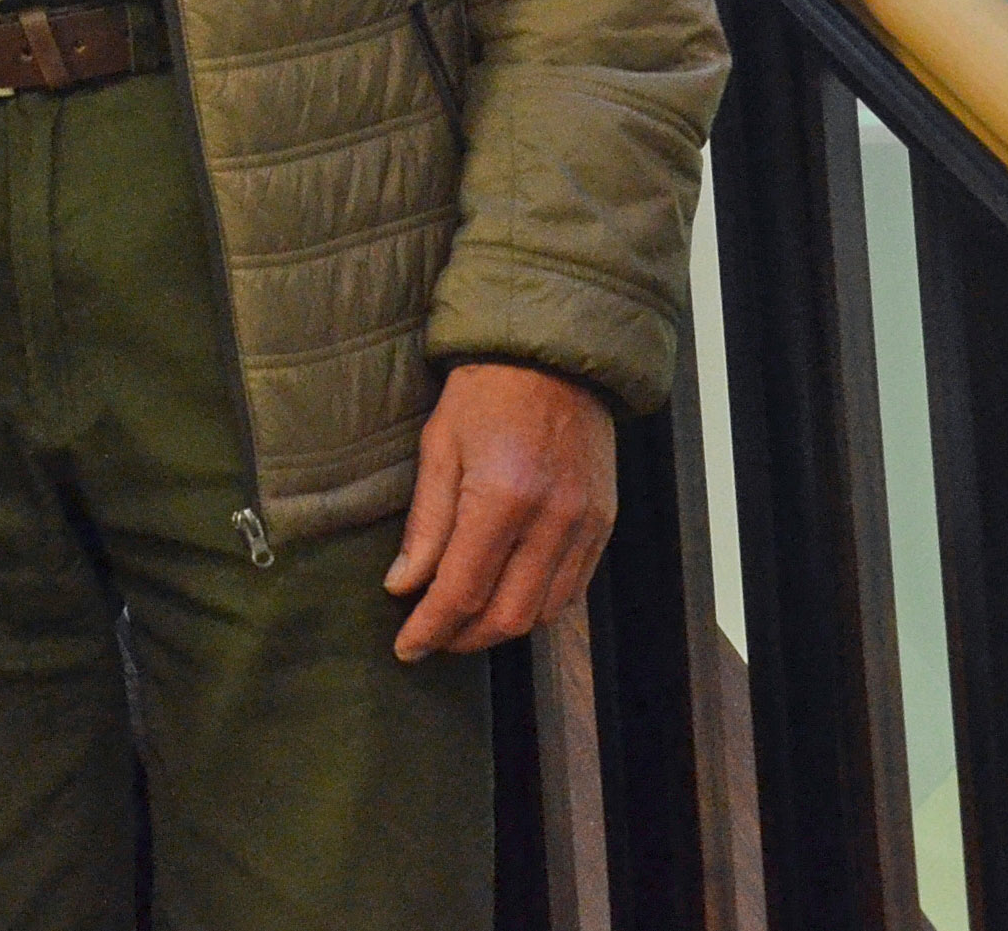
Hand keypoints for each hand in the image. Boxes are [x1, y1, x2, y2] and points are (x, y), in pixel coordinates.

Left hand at [386, 362, 617, 657]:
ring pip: (545, 611)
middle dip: (465, 638)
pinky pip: (573, 588)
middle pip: (509, 615)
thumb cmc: (485, 394)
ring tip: (463, 623)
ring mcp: (587, 525)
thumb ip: (426, 524)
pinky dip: (537, 605)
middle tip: (431, 639)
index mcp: (503, 497)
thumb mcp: (438, 446)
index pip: (462, 590)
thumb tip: (403, 586)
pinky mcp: (605, 524)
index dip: (431, 628)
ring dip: (501, 628)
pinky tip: (506, 597)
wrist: (554, 357)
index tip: (407, 649)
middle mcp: (553, 520)